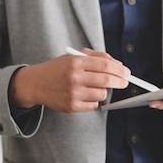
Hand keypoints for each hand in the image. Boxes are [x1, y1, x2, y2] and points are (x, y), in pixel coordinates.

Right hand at [9, 48, 129, 112]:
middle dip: (120, 81)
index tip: (126, 72)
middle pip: (107, 80)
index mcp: (76, 62)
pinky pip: (93, 105)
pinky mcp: (71, 107)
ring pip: (102, 94)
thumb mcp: (74, 56)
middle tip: (124, 82)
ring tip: (95, 86)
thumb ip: (97, 57)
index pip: (105, 65)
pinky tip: (85, 95)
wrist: (36, 83)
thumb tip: (118, 65)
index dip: (119, 69)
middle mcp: (74, 78)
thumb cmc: (58, 68)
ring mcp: (73, 93)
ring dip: (104, 91)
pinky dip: (94, 100)